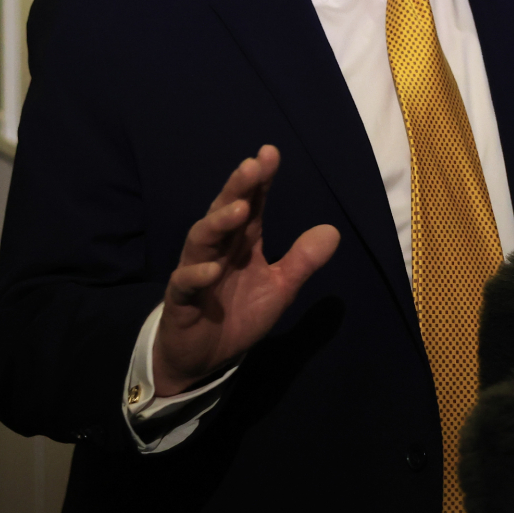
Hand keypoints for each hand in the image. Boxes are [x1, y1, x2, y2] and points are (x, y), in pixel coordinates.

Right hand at [151, 145, 339, 396]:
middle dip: (237, 188)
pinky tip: (212, 269)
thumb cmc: (238, 314)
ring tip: (239, 209)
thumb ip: (301, 261)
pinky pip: (184, 283)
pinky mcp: (181, 300)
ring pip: (201, 240)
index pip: (251, 205)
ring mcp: (195, 272)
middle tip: (252, 166)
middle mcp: (217, 250)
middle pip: (223, 212)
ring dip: (218, 223)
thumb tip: (332, 231)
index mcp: (241, 243)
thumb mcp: (279, 289)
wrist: (203, 359)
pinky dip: (197, 275)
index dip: (260, 181)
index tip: (270, 153)